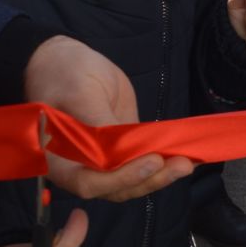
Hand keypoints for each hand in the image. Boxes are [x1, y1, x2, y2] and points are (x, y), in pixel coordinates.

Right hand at [24, 36, 192, 201]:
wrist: (65, 59)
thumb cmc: (63, 74)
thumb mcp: (80, 92)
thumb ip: (98, 121)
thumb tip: (118, 148)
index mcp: (59, 159)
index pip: (89, 183)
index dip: (120, 179)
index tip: (151, 162)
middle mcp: (79, 166)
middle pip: (114, 187)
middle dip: (149, 179)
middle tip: (181, 164)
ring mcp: (101, 157)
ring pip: (130, 180)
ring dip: (159, 175)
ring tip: (187, 162)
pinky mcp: (119, 146)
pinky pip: (138, 161)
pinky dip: (161, 163)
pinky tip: (184, 155)